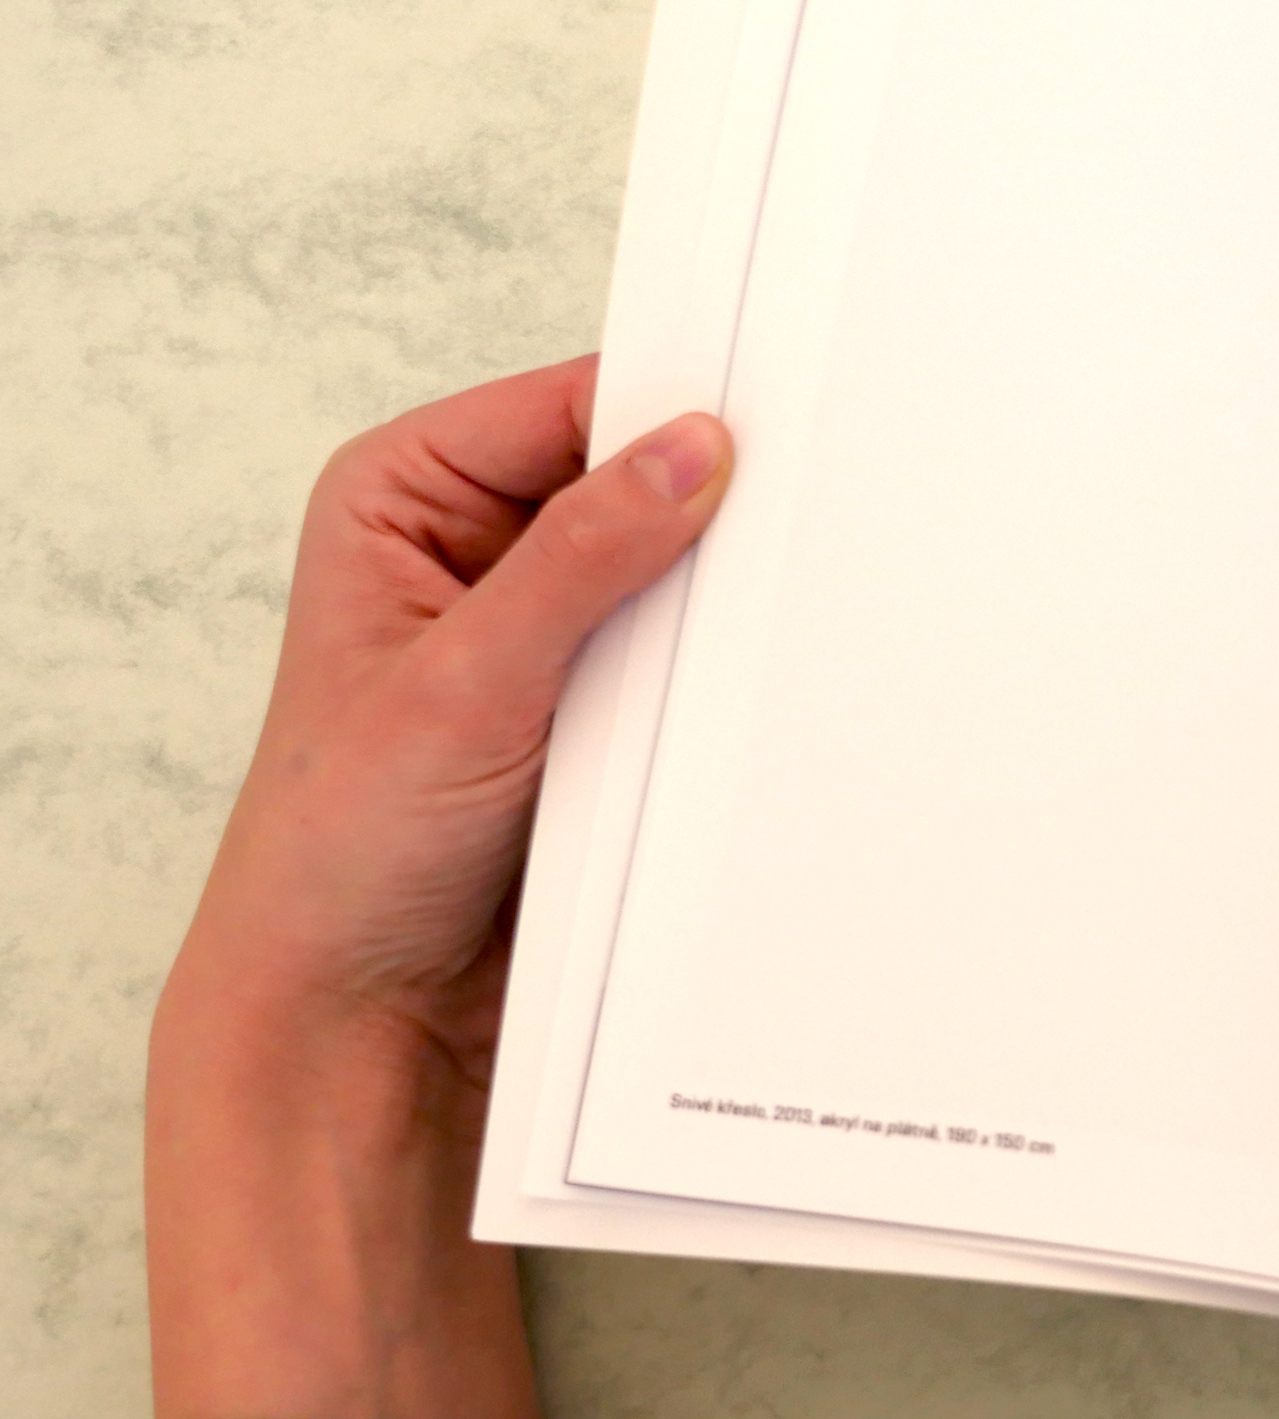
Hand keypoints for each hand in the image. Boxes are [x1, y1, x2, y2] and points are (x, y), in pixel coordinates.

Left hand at [146, 359, 730, 1418]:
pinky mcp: (602, 704)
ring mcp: (545, 626)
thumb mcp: (464, 685)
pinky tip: (758, 686)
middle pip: (634, 477)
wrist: (360, 1016)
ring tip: (772, 620)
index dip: (673, 403)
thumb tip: (692, 448)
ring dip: (721, 603)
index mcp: (403, 494)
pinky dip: (727, 672)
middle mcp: (473, 546)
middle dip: (709, 507)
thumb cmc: (340, 852)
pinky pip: (693, 656)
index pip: (572, 402)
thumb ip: (580, 558)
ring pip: (675, 570)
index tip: (773, 412)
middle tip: (798, 515)